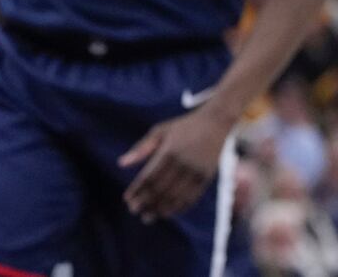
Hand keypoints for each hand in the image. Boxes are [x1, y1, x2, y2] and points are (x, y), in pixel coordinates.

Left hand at [119, 106, 233, 220]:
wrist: (216, 122)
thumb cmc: (184, 126)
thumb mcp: (161, 130)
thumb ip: (141, 148)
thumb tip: (121, 163)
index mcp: (169, 151)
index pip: (149, 178)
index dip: (137, 191)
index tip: (127, 200)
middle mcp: (183, 163)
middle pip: (160, 190)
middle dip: (146, 203)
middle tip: (135, 211)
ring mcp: (196, 171)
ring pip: (175, 197)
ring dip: (160, 209)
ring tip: (148, 216)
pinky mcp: (206, 177)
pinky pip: (191, 198)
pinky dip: (178, 208)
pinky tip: (168, 212)